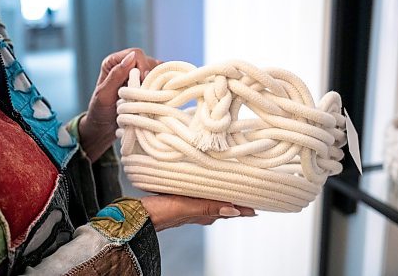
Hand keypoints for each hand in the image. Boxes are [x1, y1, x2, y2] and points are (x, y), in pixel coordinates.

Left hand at [79, 48, 160, 161]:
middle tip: (146, 93)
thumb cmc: (99, 112)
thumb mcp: (104, 94)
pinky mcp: (145, 85)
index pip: (137, 55)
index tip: (141, 84)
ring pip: (156, 71)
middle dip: (150, 76)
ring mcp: (137, 75)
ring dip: (156, 83)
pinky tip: (156, 99)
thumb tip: (132, 56)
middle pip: (149, 61)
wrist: (103, 128)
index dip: (143, 67)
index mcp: (114, 62)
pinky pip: (159, 81)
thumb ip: (116, 75)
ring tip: (150, 97)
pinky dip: (160, 88)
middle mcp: (127, 65)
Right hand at [140, 194, 255, 231]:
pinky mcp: (180, 200)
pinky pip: (199, 194)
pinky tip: (205, 183)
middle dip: (236, 199)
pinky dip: (206, 189)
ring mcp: (190, 206)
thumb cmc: (161, 212)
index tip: (259, 204)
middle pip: (223, 204)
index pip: (231, 210)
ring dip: (222, 193)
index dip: (244, 207)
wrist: (139, 214)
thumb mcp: (187, 208)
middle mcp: (199, 211)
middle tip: (250, 191)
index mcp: (204, 213)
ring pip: (211, 199)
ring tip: (232, 185)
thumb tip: (234, 210)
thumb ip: (209, 208)